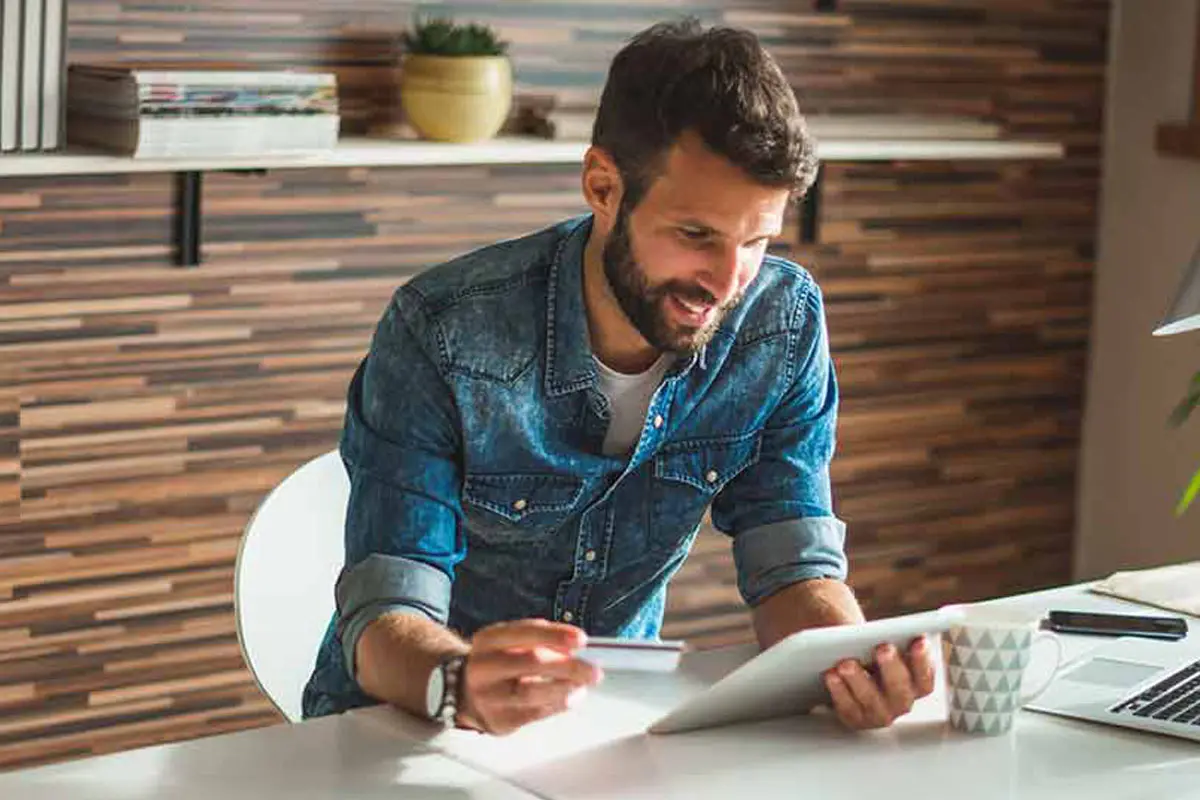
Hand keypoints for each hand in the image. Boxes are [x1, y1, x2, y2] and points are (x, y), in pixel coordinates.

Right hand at [457, 618, 602, 735]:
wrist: (464, 693)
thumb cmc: (499, 662)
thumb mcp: (510, 642)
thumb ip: (539, 640)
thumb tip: (573, 648)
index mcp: (488, 640)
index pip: (523, 632)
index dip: (554, 635)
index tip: (581, 640)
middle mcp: (484, 667)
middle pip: (529, 662)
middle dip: (566, 666)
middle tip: (593, 670)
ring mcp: (488, 696)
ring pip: (530, 692)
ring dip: (563, 688)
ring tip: (582, 686)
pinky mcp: (498, 721)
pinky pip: (532, 714)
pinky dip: (556, 705)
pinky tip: (571, 698)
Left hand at [822, 636, 936, 729]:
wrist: (849, 668)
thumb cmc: (870, 652)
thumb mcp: (881, 645)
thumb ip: (887, 640)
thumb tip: (876, 632)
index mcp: (915, 685)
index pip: (925, 678)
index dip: (923, 661)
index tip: (918, 640)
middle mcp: (901, 703)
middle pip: (900, 690)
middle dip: (892, 668)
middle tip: (883, 648)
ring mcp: (879, 714)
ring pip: (872, 700)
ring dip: (859, 680)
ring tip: (846, 663)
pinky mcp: (855, 719)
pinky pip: (848, 708)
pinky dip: (839, 691)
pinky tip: (831, 674)